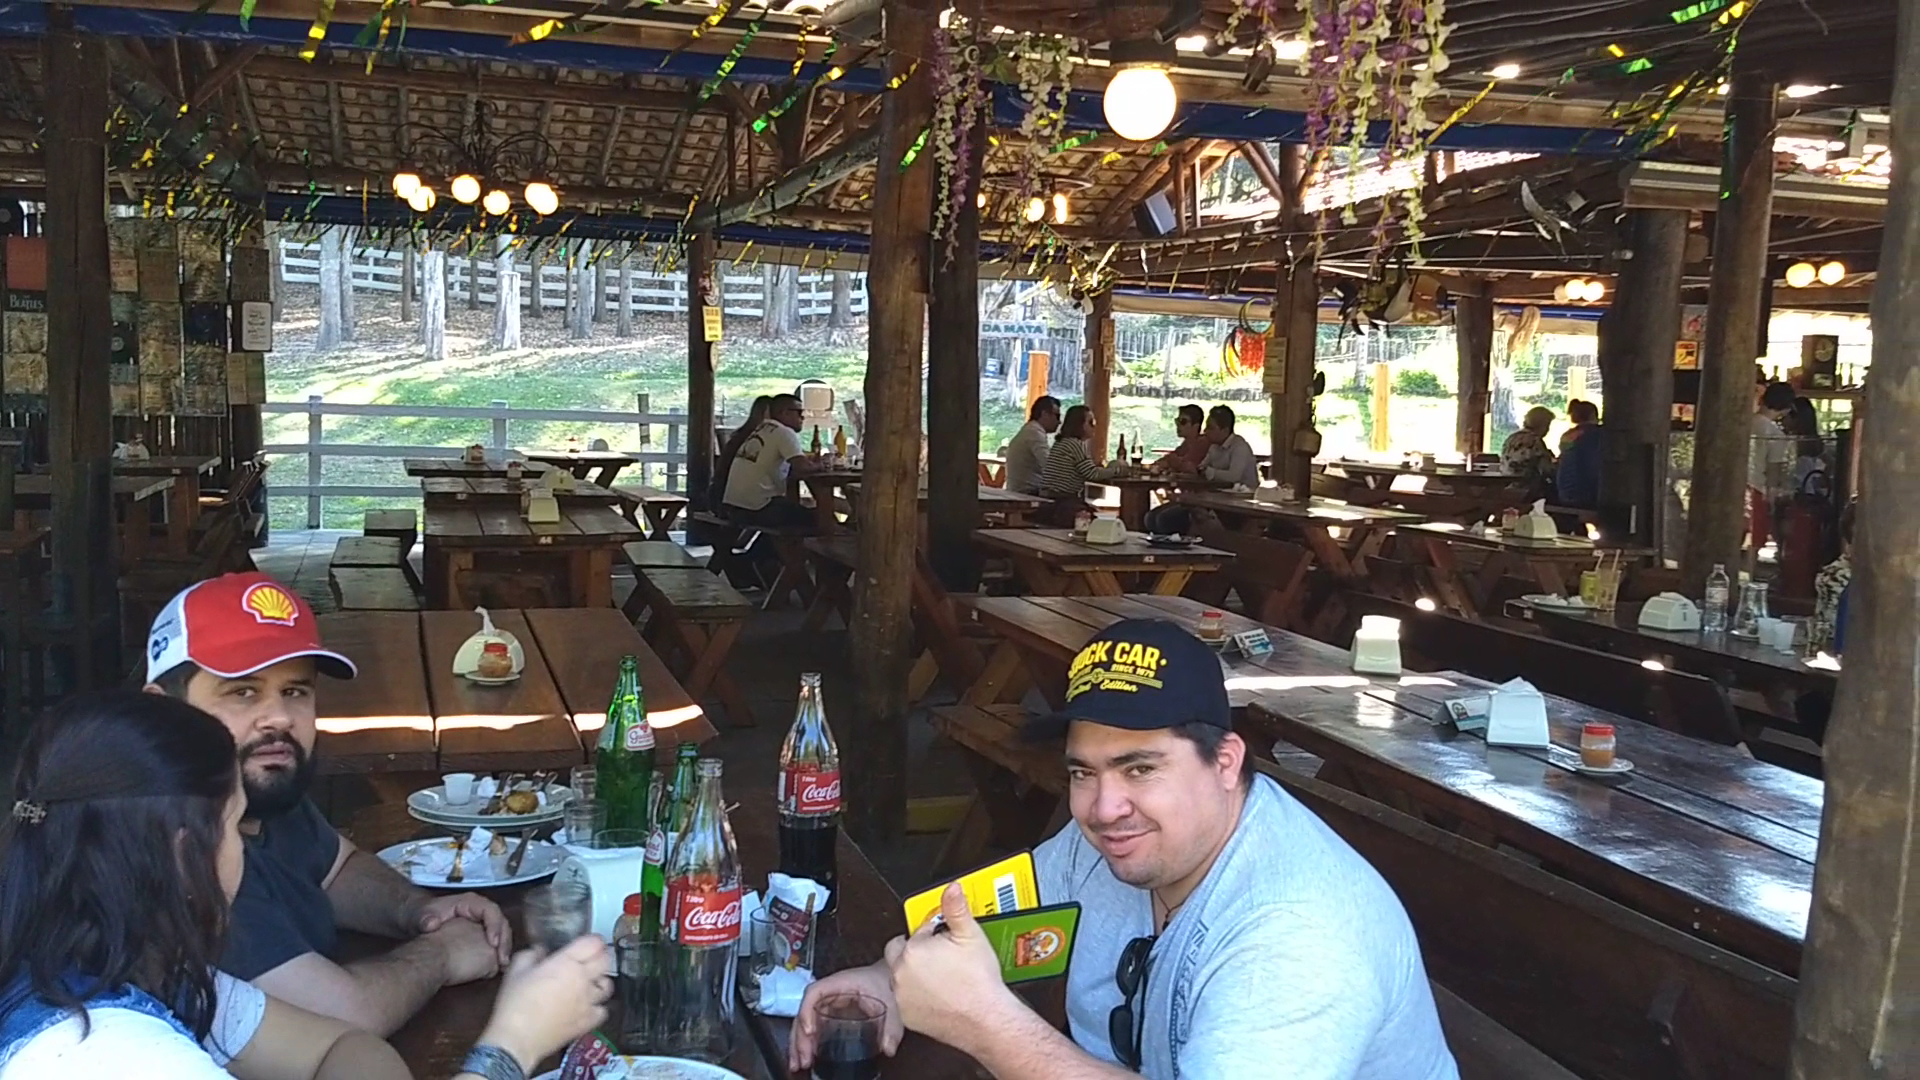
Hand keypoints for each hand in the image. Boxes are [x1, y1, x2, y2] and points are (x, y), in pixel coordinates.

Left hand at [413, 891, 512, 963]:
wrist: (417, 921)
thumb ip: (425, 919)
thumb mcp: (420, 915)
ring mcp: (481, 922)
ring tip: (503, 966)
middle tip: (503, 960)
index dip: (495, 926)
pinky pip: (496, 941)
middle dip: (504, 941)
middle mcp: (480, 911)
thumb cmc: (421, 916)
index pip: (491, 910)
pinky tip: (498, 967)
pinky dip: (498, 953)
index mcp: (470, 902)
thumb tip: (432, 924)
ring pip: (501, 933)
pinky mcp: (480, 934)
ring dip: (504, 949)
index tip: (493, 944)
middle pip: (501, 922)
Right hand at [477, 936, 612, 1075]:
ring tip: (589, 983)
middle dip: (600, 957)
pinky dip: (598, 1007)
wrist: (517, 1039)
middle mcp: (582, 979)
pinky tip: (587, 1006)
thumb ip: (530, 954)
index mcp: (566, 963)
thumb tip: (540, 951)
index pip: (594, 943)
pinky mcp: (588, 1022)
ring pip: (608, 985)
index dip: (594, 940)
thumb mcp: (515, 971)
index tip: (588, 942)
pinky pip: (603, 1010)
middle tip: (590, 959)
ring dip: (600, 981)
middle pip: (605, 961)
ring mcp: (588, 1002)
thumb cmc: (515, 1004)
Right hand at [788, 964, 902, 1073]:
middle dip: (800, 1036)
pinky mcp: (832, 1012)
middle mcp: (831, 992)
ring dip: (799, 1042)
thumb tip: (888, 1048)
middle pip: (806, 1012)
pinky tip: (807, 1056)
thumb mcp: (892, 1002)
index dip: (807, 1011)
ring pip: (806, 1020)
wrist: (891, 975)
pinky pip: (815, 1026)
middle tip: (803, 1059)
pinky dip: (808, 1041)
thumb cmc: (886, 980)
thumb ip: (892, 1026)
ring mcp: (829, 1002)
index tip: (809, 1031)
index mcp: (841, 983)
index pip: (815, 993)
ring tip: (799, 1063)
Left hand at [882, 883, 1017, 1052]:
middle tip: (938, 953)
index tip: (946, 938)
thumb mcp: (970, 935)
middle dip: (915, 949)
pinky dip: (917, 996)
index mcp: (913, 950)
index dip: (934, 931)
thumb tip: (952, 888)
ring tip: (940, 975)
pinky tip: (938, 994)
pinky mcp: (907, 1017)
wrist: (985, 1019)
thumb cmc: (978, 982)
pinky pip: (906, 999)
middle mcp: (901, 973)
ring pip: (901, 976)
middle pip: (899, 951)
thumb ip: (956, 908)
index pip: (918, 930)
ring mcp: (902, 996)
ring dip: (914, 972)